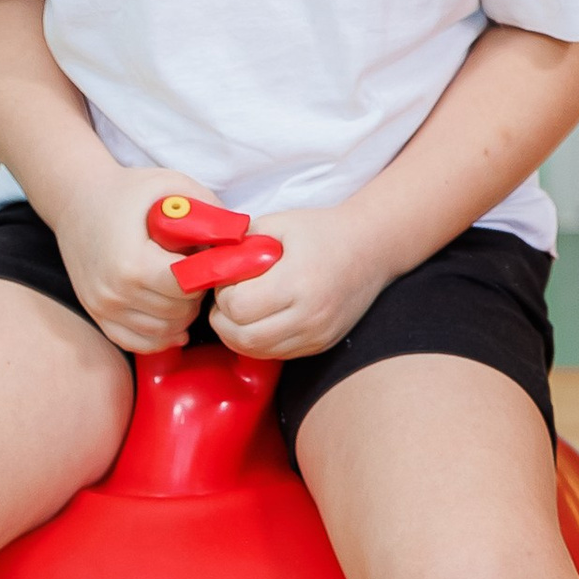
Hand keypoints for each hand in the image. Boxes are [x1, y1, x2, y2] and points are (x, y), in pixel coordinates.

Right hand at [47, 164, 200, 354]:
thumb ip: (211, 213)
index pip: (187, 289)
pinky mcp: (97, 315)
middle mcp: (114, 292)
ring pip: (162, 332)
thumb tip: (244, 240)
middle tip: (195, 270)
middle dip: (195, 294)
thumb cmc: (128, 191)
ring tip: (181, 285)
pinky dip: (160, 334)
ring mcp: (102, 308)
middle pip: (178, 313)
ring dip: (181, 314)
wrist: (76, 199)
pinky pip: (138, 342)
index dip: (205, 276)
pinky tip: (171, 314)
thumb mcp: (173, 186)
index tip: (206, 257)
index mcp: (132, 263)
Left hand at [207, 203, 397, 362]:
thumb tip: (206, 264)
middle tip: (226, 298)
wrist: (372, 249)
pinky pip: (275, 354)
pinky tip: (260, 319)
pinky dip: (258, 341)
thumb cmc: (323, 231)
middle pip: (241, 336)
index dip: (222, 293)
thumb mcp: (278, 224)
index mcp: (297, 281)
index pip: (237, 306)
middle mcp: (309, 315)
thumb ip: (240, 244)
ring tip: (240, 309)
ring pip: (256, 351)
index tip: (227, 278)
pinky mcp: (319, 345)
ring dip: (236, 334)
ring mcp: (316, 335)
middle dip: (222, 318)